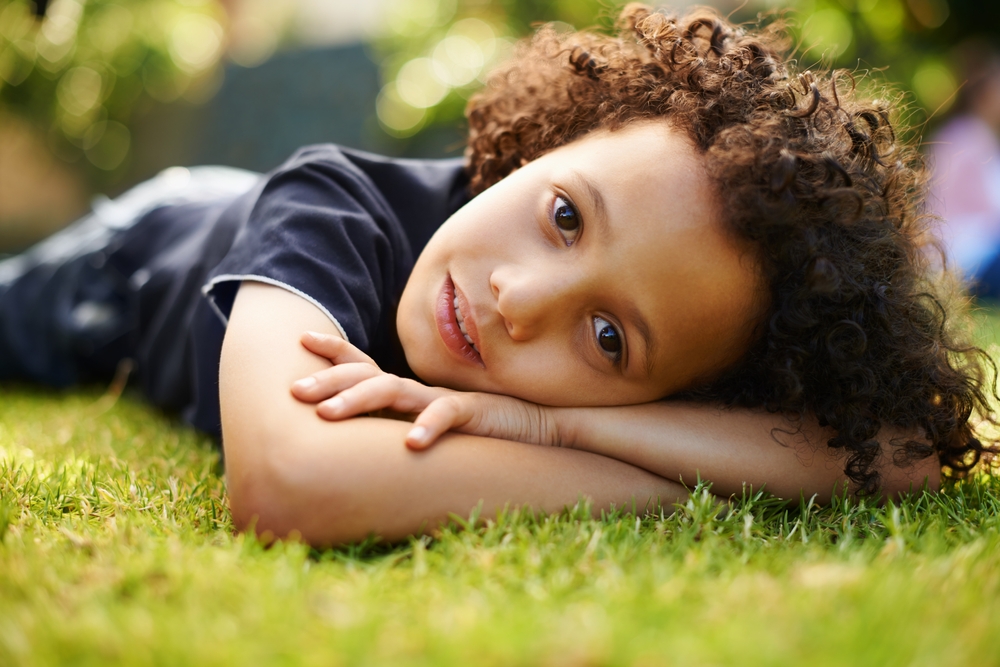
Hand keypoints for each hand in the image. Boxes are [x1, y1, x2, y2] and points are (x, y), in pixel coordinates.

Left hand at [290, 331, 559, 449]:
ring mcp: (443, 398)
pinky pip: (446, 415)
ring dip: (359, 401)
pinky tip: (410, 442)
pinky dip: (428, 426)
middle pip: (366, 376)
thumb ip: (404, 426)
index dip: (335, 351)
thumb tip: (363, 443)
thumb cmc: (482, 428)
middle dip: (328, 380)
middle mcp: (419, 389)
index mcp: (408, 391)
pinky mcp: (472, 412)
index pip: (365, 365)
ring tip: (327, 416)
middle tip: (295, 390)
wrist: (539, 424)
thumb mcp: (433, 427)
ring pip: (394, 392)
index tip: (303, 337)